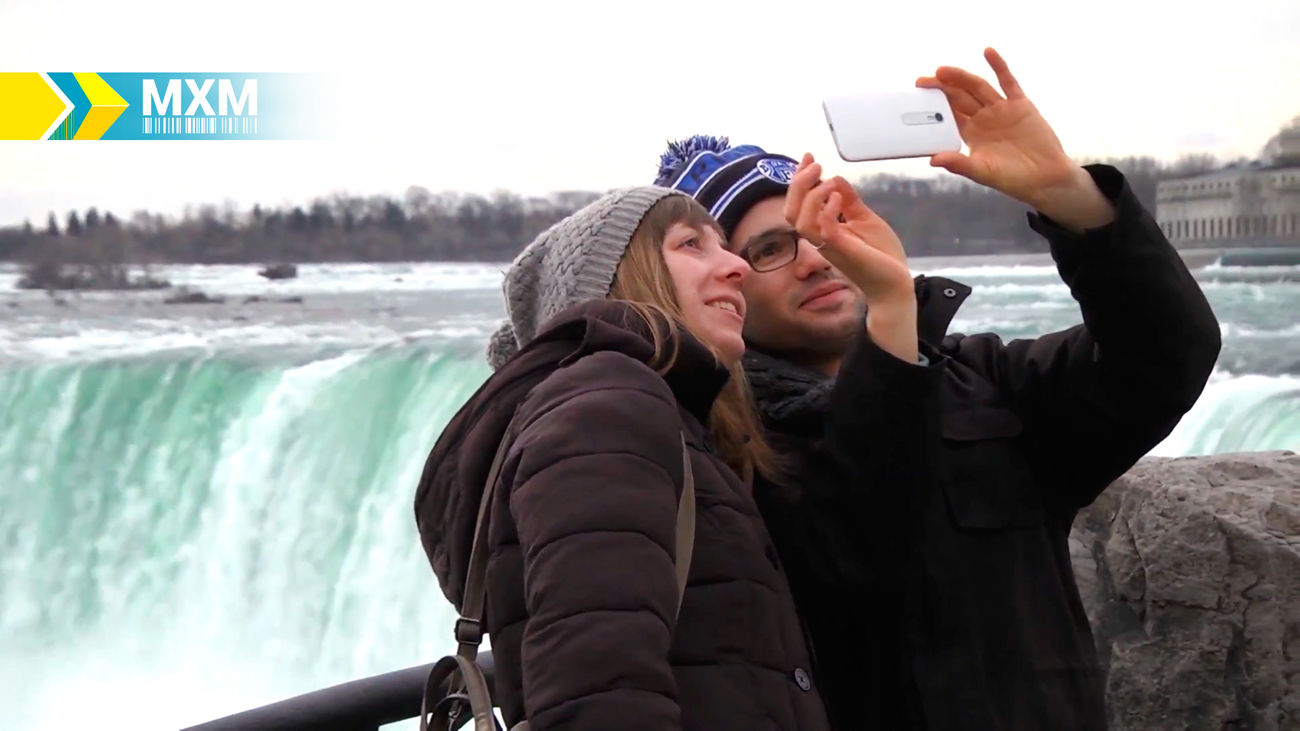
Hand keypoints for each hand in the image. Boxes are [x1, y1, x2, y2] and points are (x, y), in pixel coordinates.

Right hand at [783, 154, 913, 306]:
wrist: (895, 283)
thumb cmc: (881, 255)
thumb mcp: (864, 219)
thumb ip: (849, 201)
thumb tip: (836, 178)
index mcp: (823, 229)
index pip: (799, 203)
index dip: (799, 179)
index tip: (809, 157)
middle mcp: (820, 237)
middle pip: (791, 210)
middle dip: (797, 184)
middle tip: (815, 165)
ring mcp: (828, 245)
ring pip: (799, 220)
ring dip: (810, 195)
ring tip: (828, 180)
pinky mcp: (841, 250)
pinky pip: (822, 230)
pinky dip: (826, 210)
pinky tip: (837, 197)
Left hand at [917, 47, 1113, 230]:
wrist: (1046, 177)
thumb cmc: (1012, 179)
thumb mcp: (982, 172)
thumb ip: (958, 164)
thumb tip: (933, 160)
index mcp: (972, 134)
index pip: (949, 114)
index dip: (935, 105)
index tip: (918, 98)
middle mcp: (984, 119)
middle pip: (959, 98)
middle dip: (942, 88)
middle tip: (922, 81)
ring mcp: (1002, 109)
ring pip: (978, 87)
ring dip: (961, 77)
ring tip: (942, 70)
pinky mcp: (1021, 104)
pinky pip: (1008, 82)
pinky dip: (999, 66)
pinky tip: (987, 51)